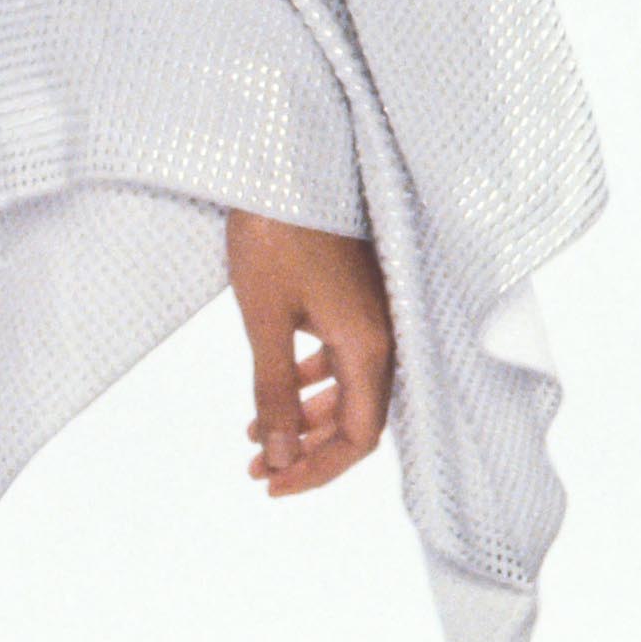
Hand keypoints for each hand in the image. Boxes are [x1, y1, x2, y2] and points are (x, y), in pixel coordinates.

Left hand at [226, 211, 393, 498]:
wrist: (288, 157)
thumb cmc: (276, 232)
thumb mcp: (264, 319)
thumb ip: (273, 392)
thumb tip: (278, 457)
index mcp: (370, 346)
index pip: (360, 437)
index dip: (318, 470)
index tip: (271, 484)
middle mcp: (385, 335)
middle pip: (358, 418)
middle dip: (307, 450)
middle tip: (257, 468)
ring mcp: (375, 313)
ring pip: (349, 387)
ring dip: (306, 416)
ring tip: (255, 432)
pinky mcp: (358, 295)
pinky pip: (345, 355)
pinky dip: (312, 379)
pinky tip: (279, 384)